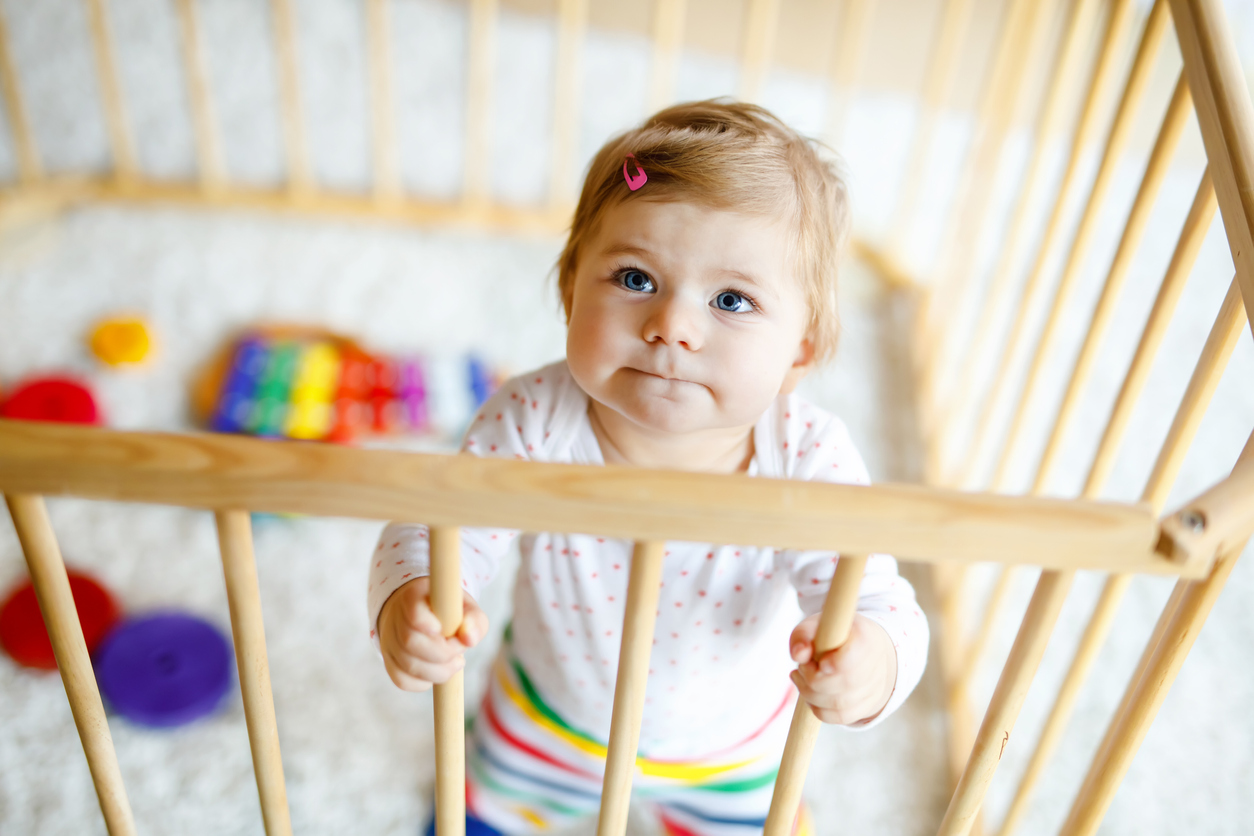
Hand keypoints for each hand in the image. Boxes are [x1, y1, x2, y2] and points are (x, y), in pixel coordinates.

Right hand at [377, 576, 488, 691]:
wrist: (423, 613)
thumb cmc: (447, 610)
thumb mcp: (464, 607)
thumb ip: (474, 620)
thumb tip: (469, 639)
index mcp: (413, 596)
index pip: (413, 611)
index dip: (426, 623)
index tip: (442, 630)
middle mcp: (395, 618)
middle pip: (410, 642)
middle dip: (442, 654)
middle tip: (460, 652)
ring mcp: (389, 641)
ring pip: (407, 665)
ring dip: (438, 672)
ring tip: (456, 663)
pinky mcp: (390, 661)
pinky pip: (402, 680)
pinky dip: (423, 683)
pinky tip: (438, 672)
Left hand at [788, 613, 896, 725]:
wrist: (863, 647)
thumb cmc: (834, 634)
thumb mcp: (816, 625)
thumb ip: (803, 635)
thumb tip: (798, 654)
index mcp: (865, 638)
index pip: (854, 658)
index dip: (835, 664)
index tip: (821, 663)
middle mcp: (875, 665)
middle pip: (843, 684)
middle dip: (812, 679)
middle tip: (801, 667)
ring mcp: (873, 689)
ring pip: (838, 704)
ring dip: (810, 694)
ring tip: (801, 677)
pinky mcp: (867, 707)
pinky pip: (839, 717)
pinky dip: (818, 708)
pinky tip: (809, 692)